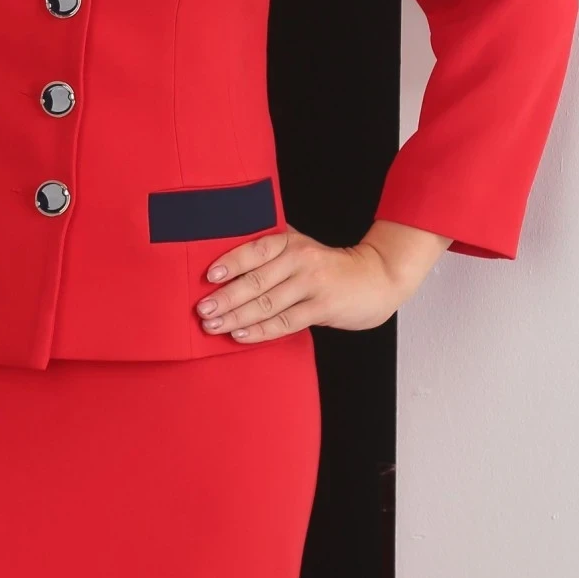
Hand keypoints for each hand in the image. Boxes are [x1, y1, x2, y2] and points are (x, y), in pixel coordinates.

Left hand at [196, 220, 450, 341]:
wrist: (376, 277)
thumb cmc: (328, 265)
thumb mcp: (301, 246)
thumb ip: (271, 248)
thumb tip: (224, 255)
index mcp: (289, 242)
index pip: (254, 249)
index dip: (230, 262)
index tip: (207, 276)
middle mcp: (299, 260)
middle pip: (255, 280)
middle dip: (225, 297)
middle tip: (201, 309)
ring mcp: (312, 285)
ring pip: (267, 304)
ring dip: (236, 317)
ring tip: (212, 326)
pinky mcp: (322, 308)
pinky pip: (284, 322)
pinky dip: (260, 331)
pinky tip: (240, 336)